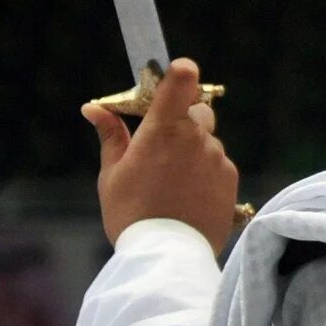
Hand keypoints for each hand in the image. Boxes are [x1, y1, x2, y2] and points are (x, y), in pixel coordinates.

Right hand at [85, 59, 239, 253]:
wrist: (165, 255)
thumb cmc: (131, 213)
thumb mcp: (112, 174)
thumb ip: (111, 135)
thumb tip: (94, 108)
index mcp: (163, 130)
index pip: (181, 82)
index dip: (180, 72)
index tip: (177, 70)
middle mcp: (196, 138)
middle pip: (197, 112)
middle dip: (182, 121)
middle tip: (160, 146)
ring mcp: (217, 158)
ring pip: (207, 141)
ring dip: (193, 151)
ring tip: (171, 183)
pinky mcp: (230, 178)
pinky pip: (217, 164)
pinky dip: (205, 172)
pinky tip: (187, 195)